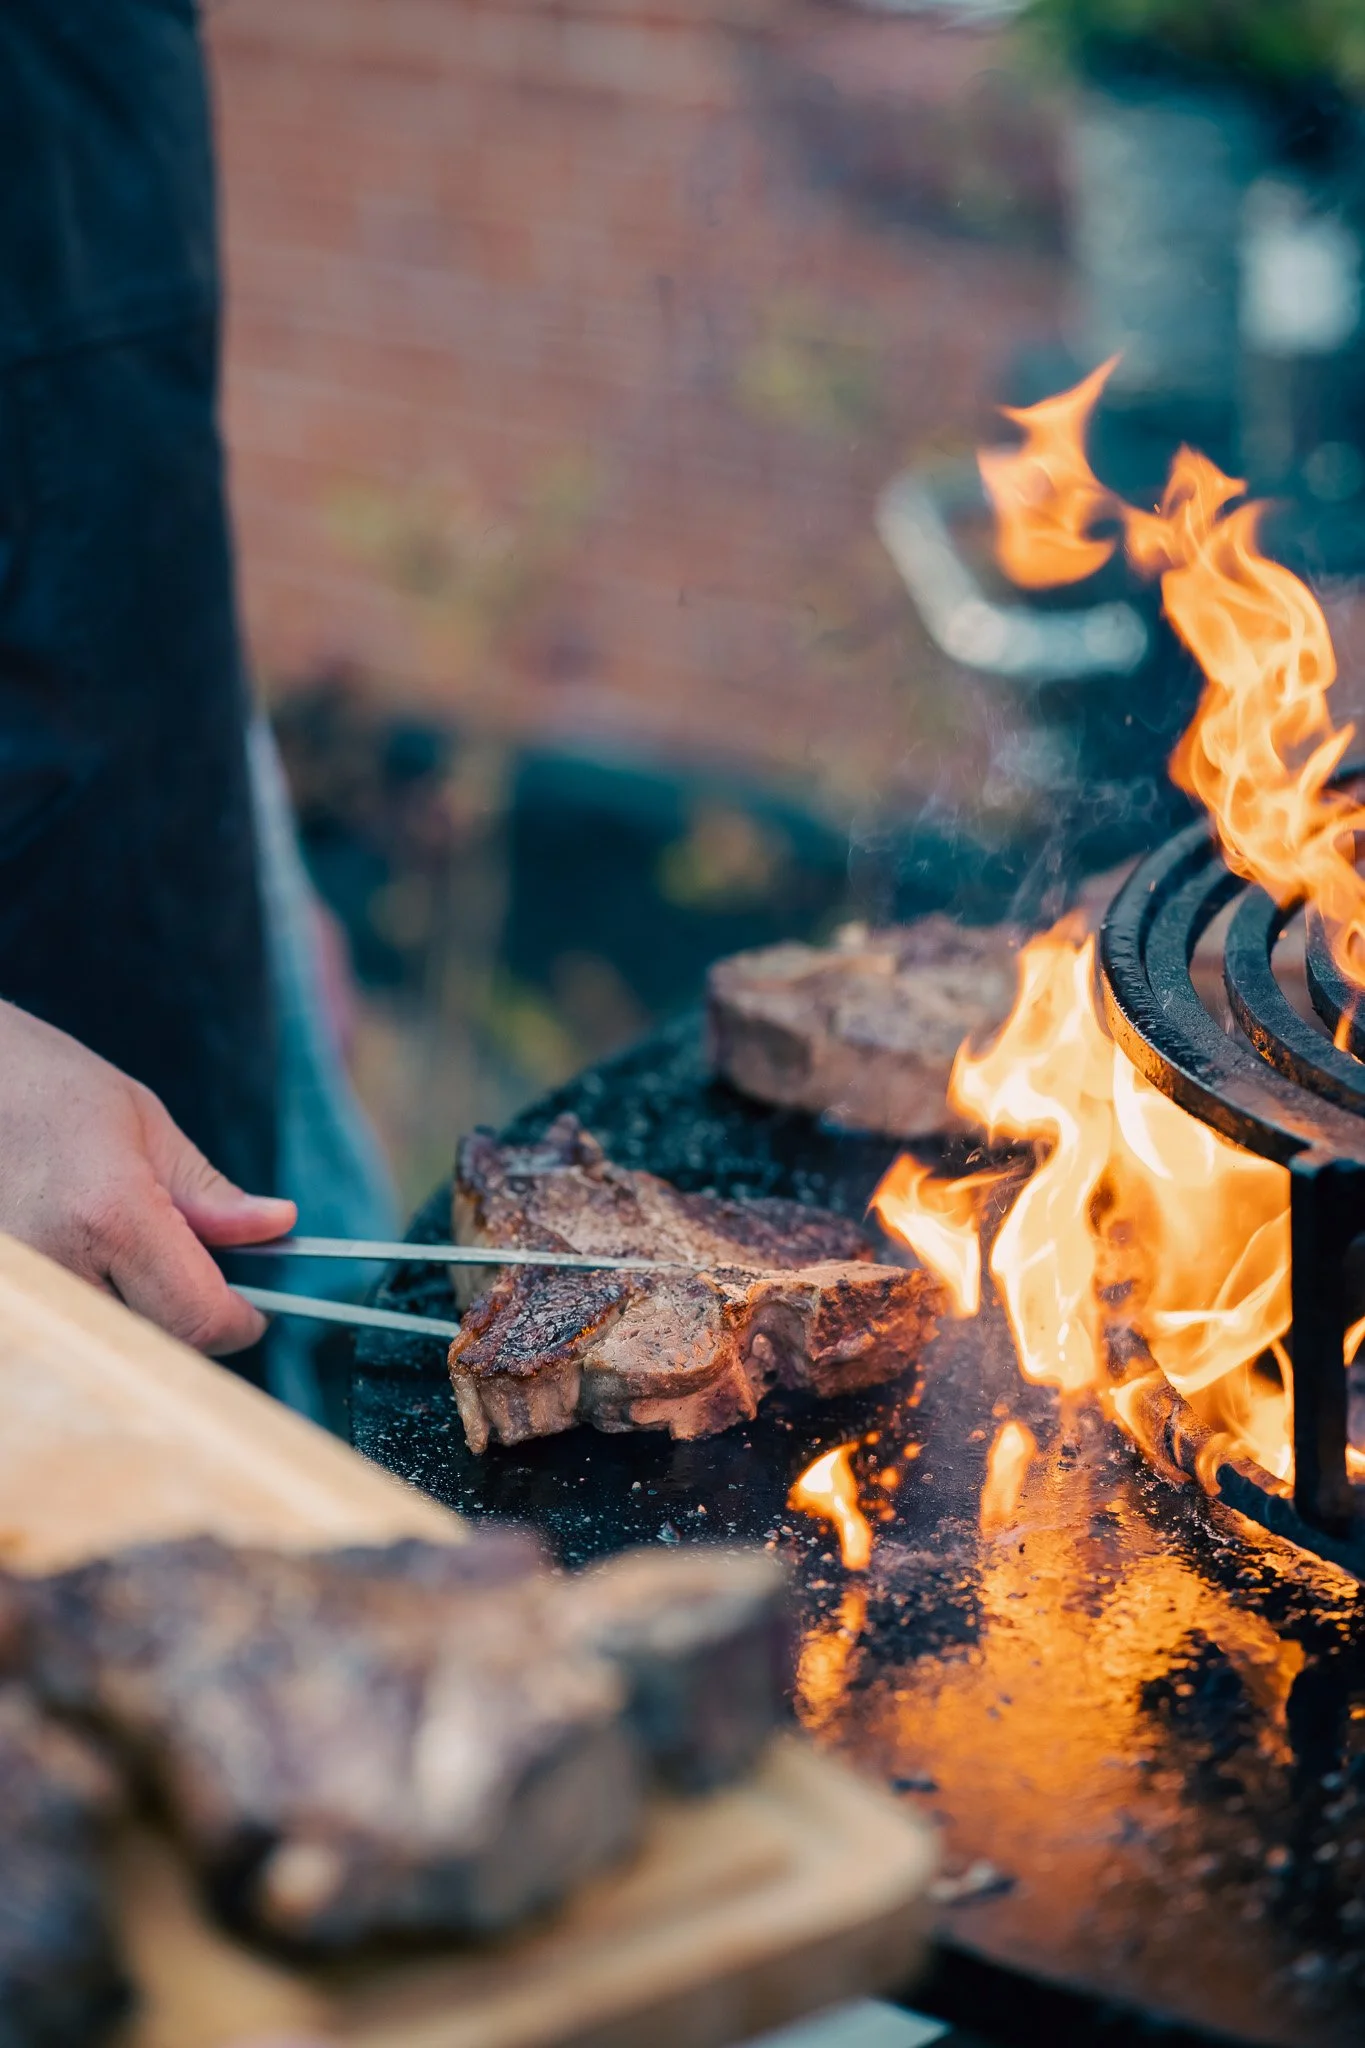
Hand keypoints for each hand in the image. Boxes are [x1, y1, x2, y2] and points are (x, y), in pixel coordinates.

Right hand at [0, 1000, 294, 1352]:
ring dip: (141, 1314)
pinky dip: (96, 1306)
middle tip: (195, 1273)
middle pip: (158, 1342)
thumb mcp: (141, 1121)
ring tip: (127, 1253)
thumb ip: (209, 1191)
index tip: (256, 1310)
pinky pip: (72, 1324)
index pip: (198, 1317)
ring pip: (113, 1343)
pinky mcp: (5, 1296)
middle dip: (192, 1317)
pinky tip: (88, 1259)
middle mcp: (58, 1265)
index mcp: (109, 1216)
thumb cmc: (42, 1085)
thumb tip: (278, 1226)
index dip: (240, 1322)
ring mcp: (23, 1288)